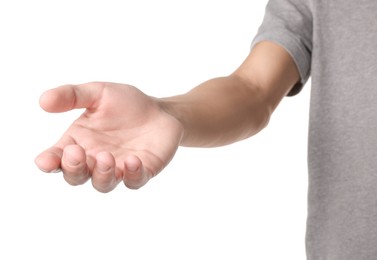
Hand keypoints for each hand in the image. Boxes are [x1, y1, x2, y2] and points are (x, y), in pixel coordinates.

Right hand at [35, 82, 182, 191]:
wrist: (160, 110)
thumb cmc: (126, 103)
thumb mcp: (98, 93)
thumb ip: (72, 95)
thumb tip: (43, 101)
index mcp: (78, 142)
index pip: (56, 158)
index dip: (48, 163)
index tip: (45, 161)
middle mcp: (94, 160)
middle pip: (76, 176)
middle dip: (73, 169)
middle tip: (77, 153)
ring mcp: (118, 169)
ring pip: (102, 184)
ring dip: (101, 174)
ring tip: (105, 157)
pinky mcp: (141, 172)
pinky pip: (133, 181)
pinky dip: (132, 174)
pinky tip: (132, 160)